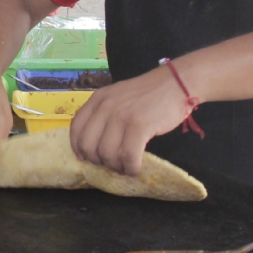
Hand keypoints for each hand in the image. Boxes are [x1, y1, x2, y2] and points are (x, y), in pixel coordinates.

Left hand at [68, 66, 192, 176]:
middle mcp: (106, 106)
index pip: (76, 127)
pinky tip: (136, 169)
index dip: (78, 147)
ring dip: (116, 167)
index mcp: (98, 99)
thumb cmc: (149, 94)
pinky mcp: (139, 125)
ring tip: (126, 167)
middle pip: (88, 144)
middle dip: (97, 160)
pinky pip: (128, 156)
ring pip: (107, 153)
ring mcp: (122, 115)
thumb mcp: (119, 97)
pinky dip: (131, 168)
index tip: (85, 158)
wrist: (175, 83)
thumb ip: (105, 113)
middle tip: (111, 164)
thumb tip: (95, 144)